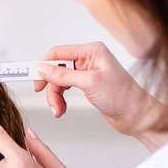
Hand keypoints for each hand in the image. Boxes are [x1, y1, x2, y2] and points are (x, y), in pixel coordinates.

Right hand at [35, 42, 157, 136]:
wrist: (137, 116)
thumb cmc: (123, 97)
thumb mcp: (89, 83)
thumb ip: (63, 75)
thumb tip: (43, 68)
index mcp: (91, 51)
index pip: (58, 53)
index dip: (43, 65)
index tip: (31, 75)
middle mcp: (88, 60)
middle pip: (56, 69)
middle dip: (51, 87)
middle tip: (49, 100)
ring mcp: (87, 73)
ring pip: (59, 82)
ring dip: (55, 97)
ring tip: (59, 110)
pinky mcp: (86, 86)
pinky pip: (65, 89)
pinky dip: (60, 100)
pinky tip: (62, 108)